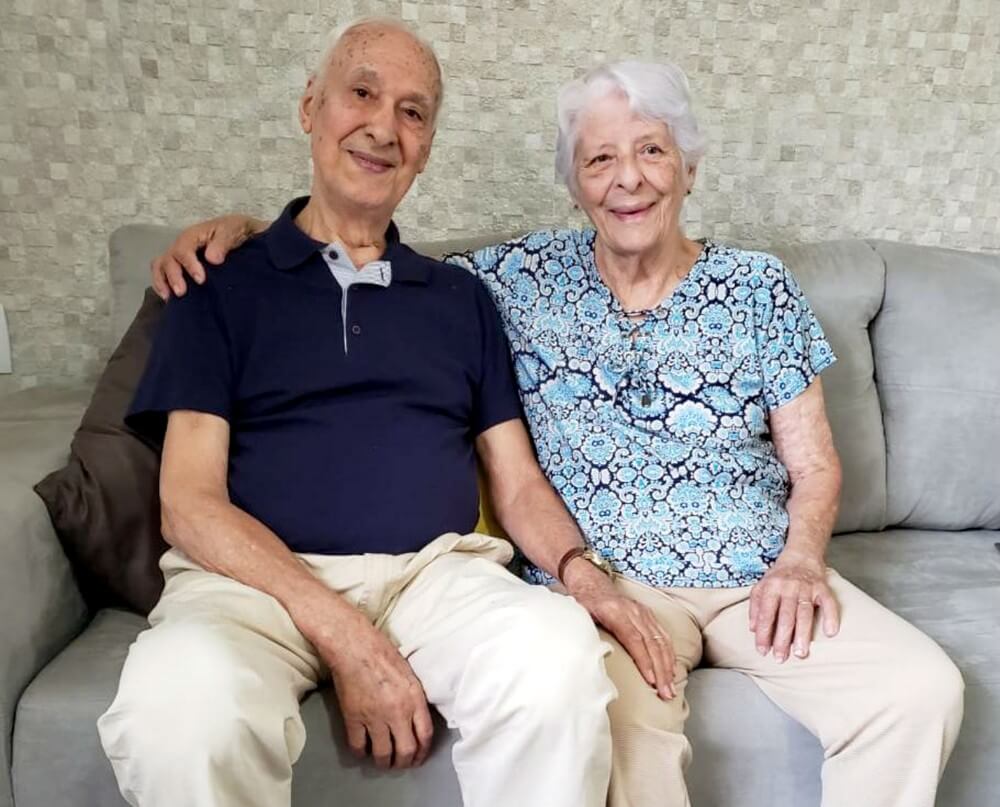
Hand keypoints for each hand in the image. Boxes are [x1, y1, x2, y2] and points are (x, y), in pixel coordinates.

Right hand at [151, 214, 265, 299]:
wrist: (239, 232)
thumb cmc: (234, 231)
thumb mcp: (231, 231)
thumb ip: (222, 243)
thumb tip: (212, 259)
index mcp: (193, 235)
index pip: (183, 249)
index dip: (189, 265)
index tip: (200, 279)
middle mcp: (181, 245)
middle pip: (168, 259)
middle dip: (173, 276)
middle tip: (182, 292)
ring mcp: (179, 255)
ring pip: (160, 265)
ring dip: (162, 281)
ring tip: (170, 297)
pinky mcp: (180, 264)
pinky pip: (162, 272)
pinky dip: (161, 283)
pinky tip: (169, 297)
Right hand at [310, 606, 433, 769]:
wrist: (355, 646)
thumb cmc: (383, 654)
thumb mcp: (410, 675)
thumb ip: (415, 699)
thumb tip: (417, 720)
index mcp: (414, 699)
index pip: (425, 735)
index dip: (423, 751)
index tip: (418, 757)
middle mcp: (397, 712)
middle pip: (405, 750)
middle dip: (405, 762)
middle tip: (401, 763)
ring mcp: (374, 717)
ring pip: (382, 753)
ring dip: (384, 762)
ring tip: (383, 761)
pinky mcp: (353, 718)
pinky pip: (358, 746)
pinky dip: (361, 753)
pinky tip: (363, 750)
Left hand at [564, 561, 676, 699]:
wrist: (593, 582)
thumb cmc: (585, 603)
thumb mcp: (580, 616)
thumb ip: (584, 633)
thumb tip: (585, 659)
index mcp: (614, 612)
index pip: (634, 639)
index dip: (644, 661)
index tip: (651, 680)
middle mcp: (633, 611)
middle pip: (651, 643)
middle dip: (661, 671)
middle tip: (666, 693)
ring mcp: (643, 612)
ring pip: (661, 641)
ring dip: (668, 666)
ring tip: (670, 688)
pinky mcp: (648, 614)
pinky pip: (663, 635)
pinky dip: (669, 654)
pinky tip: (672, 671)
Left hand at [749, 554, 839, 661]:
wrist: (801, 555)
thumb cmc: (779, 576)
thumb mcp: (762, 586)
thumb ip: (756, 607)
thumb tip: (753, 629)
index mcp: (771, 587)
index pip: (766, 614)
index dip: (763, 633)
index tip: (762, 651)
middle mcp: (789, 587)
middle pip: (785, 617)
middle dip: (782, 639)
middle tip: (780, 658)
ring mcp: (807, 588)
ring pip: (804, 614)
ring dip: (803, 635)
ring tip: (800, 653)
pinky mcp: (823, 588)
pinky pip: (828, 603)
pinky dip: (831, 617)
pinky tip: (830, 633)